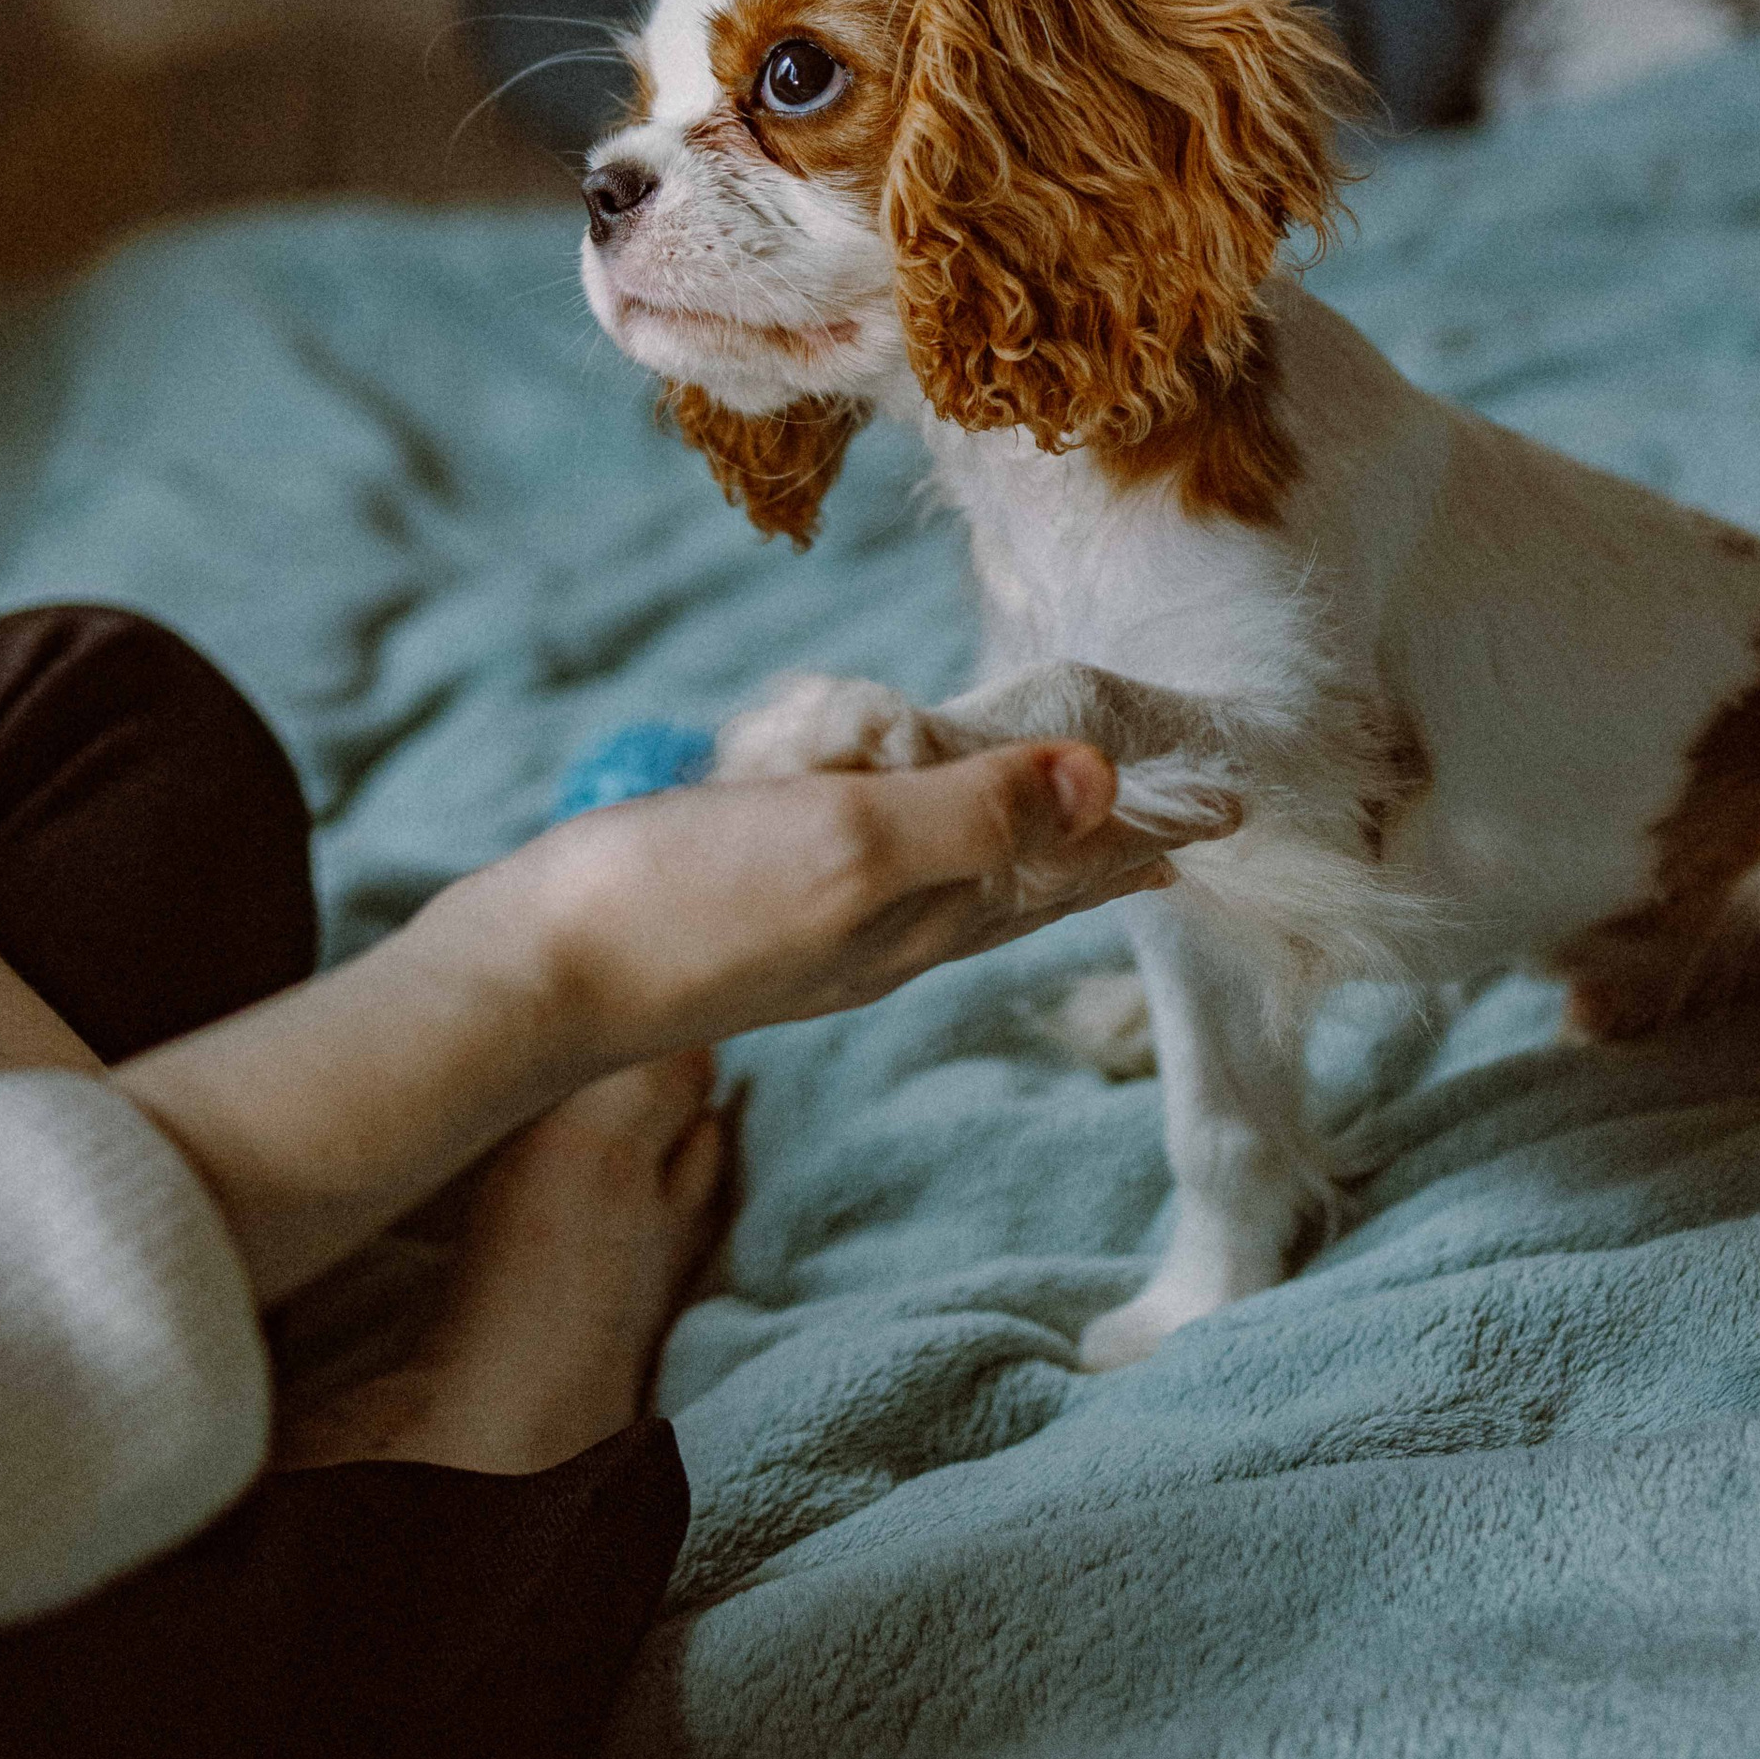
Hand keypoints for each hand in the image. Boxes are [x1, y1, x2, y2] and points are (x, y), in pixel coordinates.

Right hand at [521, 737, 1167, 1056]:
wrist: (535, 977)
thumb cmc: (686, 907)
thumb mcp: (847, 840)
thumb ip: (972, 811)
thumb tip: (1102, 781)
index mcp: (926, 914)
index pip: (1069, 869)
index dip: (1146, 833)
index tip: (1224, 810)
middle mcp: (888, 931)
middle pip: (1027, 882)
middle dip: (1101, 846)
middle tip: (1174, 820)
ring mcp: (821, 924)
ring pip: (956, 878)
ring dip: (1022, 841)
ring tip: (1068, 815)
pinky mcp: (757, 904)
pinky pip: (879, 863)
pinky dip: (925, 830)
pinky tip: (904, 820)